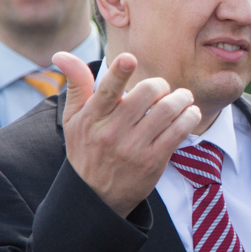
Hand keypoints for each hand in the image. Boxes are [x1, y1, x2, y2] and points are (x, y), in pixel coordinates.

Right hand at [52, 52, 201, 217]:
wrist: (96, 197)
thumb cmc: (86, 149)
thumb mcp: (73, 119)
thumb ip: (76, 85)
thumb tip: (61, 54)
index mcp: (92, 118)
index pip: (106, 91)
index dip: (119, 73)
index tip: (129, 59)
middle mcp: (112, 132)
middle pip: (146, 94)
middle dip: (161, 85)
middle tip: (163, 89)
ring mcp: (134, 148)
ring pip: (167, 111)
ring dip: (181, 98)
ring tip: (182, 98)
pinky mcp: (153, 161)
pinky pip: (179, 131)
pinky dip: (189, 117)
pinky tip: (189, 113)